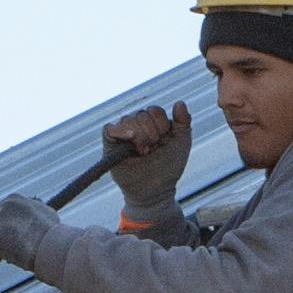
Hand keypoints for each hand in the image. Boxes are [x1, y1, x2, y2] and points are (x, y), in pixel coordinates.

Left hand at [0, 193, 72, 282]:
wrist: (51, 246)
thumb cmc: (54, 235)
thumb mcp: (48, 216)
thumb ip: (37, 214)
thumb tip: (39, 215)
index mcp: (16, 199)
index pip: (3, 208)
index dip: (6, 222)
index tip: (11, 233)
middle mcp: (3, 207)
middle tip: (2, 243)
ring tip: (1, 253)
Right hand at [101, 101, 191, 221]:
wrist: (157, 189)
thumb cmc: (169, 166)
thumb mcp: (181, 142)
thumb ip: (183, 121)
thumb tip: (179, 102)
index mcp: (152, 123)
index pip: (154, 110)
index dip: (161, 123)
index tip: (164, 139)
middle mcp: (136, 126)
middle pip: (141, 114)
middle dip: (151, 132)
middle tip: (153, 149)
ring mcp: (123, 135)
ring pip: (127, 120)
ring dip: (140, 136)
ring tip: (144, 152)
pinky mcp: (110, 145)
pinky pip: (108, 129)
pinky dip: (120, 131)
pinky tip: (132, 139)